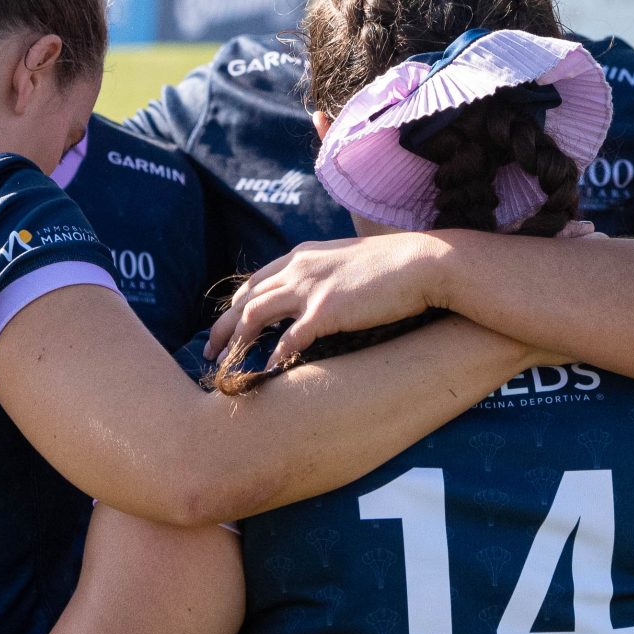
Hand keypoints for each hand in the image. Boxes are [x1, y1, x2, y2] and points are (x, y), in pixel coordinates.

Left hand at [209, 234, 447, 361]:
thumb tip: (324, 293)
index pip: (256, 281)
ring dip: (236, 343)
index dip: (237, 304)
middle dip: (224, 327)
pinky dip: (272, 360)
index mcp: (303, 255)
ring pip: (254, 317)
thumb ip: (329, 272)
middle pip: (246, 299)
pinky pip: (287, 341)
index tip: (227, 325)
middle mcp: (299, 268)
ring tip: (225, 366)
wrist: (422, 263)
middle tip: (211, 351)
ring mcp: (310, 289)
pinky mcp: (325, 311)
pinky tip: (264, 377)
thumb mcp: (350, 261)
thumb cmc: (395, 265)